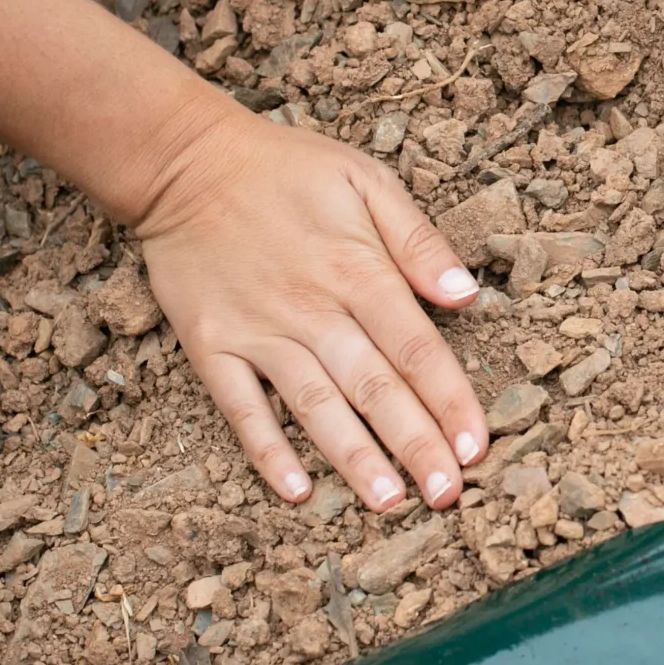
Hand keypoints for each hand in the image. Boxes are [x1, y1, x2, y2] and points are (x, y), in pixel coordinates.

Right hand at [133, 101, 488, 512]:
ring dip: (354, 457)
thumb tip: (466, 296)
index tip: (478, 447)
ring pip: (315, 406)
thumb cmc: (286, 170)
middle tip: (449, 496)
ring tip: (388, 503)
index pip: (417, 348)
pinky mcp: (210, 346)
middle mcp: (312, 308)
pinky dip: (267, 451)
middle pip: (375, 387)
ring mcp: (258, 332)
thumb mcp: (365, 180)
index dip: (450, 400)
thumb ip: (417, 241)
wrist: (185, 162)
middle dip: (416, 444)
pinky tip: (296, 491)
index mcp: (358, 269)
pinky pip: (241, 408)